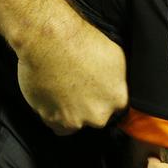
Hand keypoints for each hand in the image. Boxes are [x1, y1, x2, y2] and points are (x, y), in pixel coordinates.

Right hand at [17, 19, 127, 133]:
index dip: (105, 96)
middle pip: (98, 116)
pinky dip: (56, 116)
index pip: (116, 105)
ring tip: (65, 89)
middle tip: (80, 86)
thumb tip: (116, 86)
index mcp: (117, 97)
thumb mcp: (115, 56)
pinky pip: (58, 127)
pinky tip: (55, 98)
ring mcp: (76, 120)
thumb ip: (118, 80)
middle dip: (90, 105)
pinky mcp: (53, 121)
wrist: (49, 41)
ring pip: (78, 121)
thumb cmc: (80, 42)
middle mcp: (99, 114)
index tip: (97, 89)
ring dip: (73, 111)